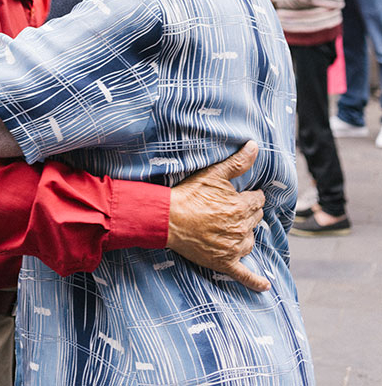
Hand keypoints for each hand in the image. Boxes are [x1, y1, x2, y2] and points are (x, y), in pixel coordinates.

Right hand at [166, 141, 268, 292]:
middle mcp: (241, 229)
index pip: (257, 200)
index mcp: (241, 207)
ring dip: (245, 235)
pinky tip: (265, 286)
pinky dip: (255, 282)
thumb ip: (237, 163)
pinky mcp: (224, 263)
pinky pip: (245, 275)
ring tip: (230, 228)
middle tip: (231, 209)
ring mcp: (234, 248)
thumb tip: (255, 146)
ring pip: (251, 241)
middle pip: (256, 219)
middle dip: (248, 213)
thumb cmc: (189, 194)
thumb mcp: (213, 174)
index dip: (250, 196)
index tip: (241, 195)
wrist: (167, 218)